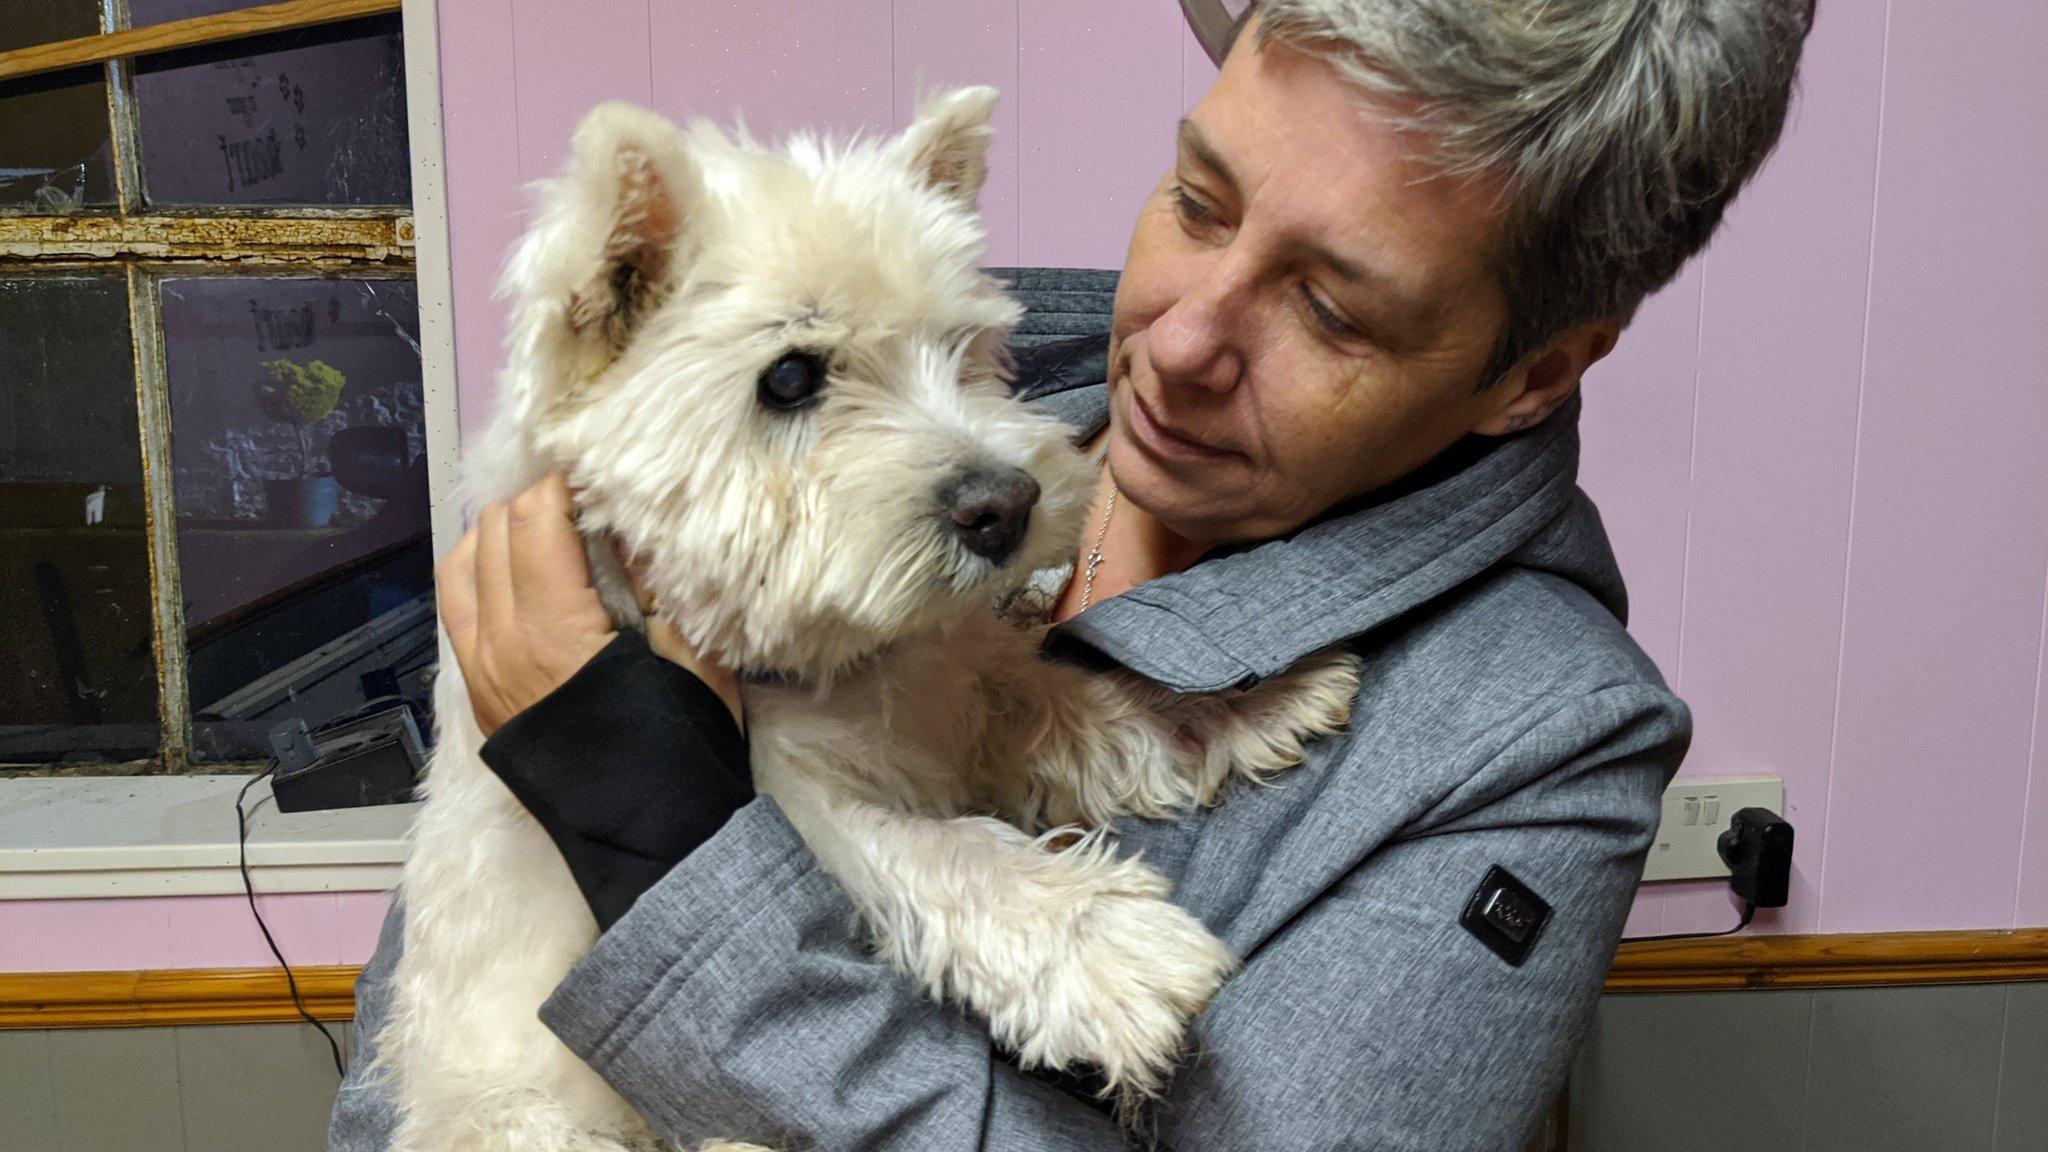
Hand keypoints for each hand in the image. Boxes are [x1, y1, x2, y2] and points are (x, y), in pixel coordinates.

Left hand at [437, 472, 745, 735]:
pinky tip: (517, 576)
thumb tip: (632, 521)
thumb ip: (658, 584)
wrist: (651, 835)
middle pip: (493, 532)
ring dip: (499, 534)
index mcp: (554, 632)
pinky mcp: (477, 693)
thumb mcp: (693, 657)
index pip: (535, 520)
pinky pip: (456, 610)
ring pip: (460, 564)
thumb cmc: (683, 747)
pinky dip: (479, 575)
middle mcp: (501, 646)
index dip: (563, 483)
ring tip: (545, 531)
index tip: (596, 475)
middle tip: (579, 500)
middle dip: (533, 502)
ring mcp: (480, 672)